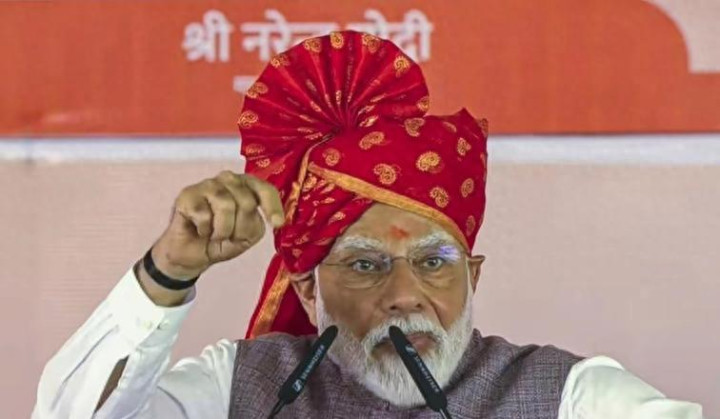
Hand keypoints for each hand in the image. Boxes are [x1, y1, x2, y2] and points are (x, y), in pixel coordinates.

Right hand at [150, 170, 284, 280]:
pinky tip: (199, 229)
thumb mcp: (246, 236)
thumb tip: (259, 216)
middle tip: (230, 237)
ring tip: (214, 234)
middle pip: (246, 201)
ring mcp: (208, 184)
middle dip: (240, 228)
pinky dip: (204, 230)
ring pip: (225, 205)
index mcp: (248, 187)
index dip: (272, 206)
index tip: (277, 224)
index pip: (265, 190)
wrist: (192, 254)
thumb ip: (255, 223)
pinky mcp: (188, 194)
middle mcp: (230, 180)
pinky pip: (204, 214)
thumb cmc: (220, 240)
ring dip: (222, 231)